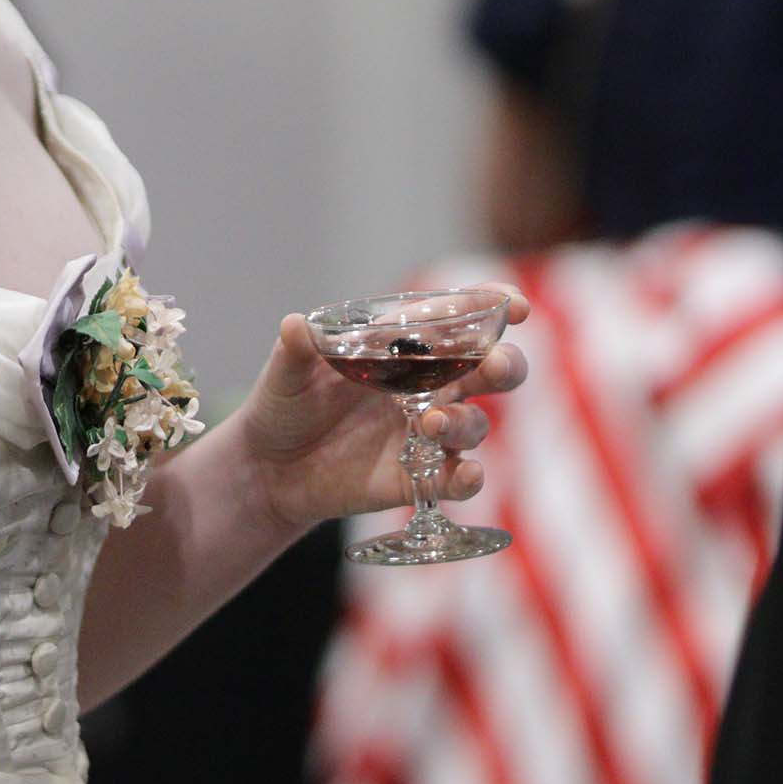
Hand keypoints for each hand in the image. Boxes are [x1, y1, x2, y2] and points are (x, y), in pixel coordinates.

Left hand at [226, 294, 530, 538]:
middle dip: (503, 364)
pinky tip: (465, 475)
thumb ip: (295, 351)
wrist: (267, 469)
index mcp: (400, 347)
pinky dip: (467, 477)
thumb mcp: (284, 375)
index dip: (491, 307)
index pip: (456, 320)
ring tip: (433, 423)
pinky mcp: (418, 477)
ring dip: (466, 421)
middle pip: (487, 369)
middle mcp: (425, 387)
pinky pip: (457, 478)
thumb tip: (295, 325)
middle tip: (495, 365)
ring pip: (474, 423)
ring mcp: (426, 433)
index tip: (515, 305)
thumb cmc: (283, 406)